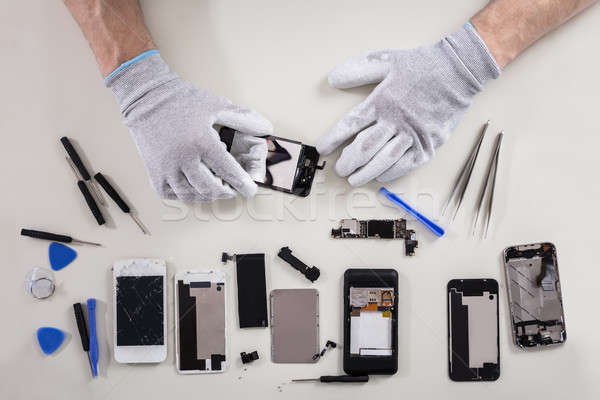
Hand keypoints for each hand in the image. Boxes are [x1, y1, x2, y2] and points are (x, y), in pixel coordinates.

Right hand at [106, 53, 271, 200]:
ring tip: (218, 186)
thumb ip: (244, 118)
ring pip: (195, 195)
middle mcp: (183, 159)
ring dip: (210, 194)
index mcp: (201, 142)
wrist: (147, 98)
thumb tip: (266, 128)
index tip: (250, 189)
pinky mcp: (155, 175)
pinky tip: (197, 186)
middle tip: (234, 187)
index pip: (229, 172)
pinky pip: (176, 195)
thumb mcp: (216, 105)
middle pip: (212, 189)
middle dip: (228, 191)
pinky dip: (190, 194)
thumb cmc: (181, 101)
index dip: (243, 184)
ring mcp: (167, 170)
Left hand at [317, 24, 499, 185]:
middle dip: (349, 161)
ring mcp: (413, 134)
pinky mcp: (429, 142)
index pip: (351, 124)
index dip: (334, 138)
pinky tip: (380, 177)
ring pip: (384, 160)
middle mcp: (396, 120)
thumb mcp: (386, 60)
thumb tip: (333, 79)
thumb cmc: (422, 65)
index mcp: (382, 101)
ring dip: (366, 172)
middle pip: (365, 147)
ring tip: (354, 179)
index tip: (323, 148)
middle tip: (340, 169)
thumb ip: (358, 71)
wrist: (459, 70)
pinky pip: (408, 164)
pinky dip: (392, 172)